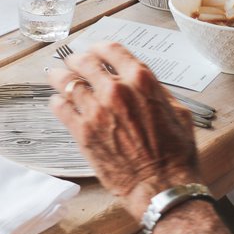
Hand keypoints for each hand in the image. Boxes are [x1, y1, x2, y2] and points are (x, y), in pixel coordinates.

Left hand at [48, 43, 202, 220]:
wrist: (161, 185)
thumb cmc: (174, 153)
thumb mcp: (178, 112)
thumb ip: (157, 92)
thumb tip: (142, 84)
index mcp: (141, 81)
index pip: (111, 50)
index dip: (99, 48)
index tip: (94, 50)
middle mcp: (116, 90)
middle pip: (85, 62)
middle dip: (76, 60)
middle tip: (71, 62)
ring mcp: (96, 110)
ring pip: (67, 82)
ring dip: (59, 76)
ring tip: (55, 76)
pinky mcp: (82, 132)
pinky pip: (60, 107)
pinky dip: (57, 102)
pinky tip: (58, 103)